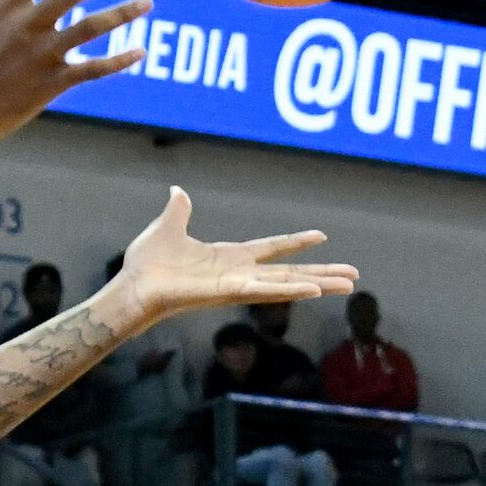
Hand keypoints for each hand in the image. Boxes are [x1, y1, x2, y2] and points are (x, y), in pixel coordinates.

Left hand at [99, 190, 358, 330]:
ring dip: (318, 284)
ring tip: (347, 285)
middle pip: (291, 274)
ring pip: (286, 285)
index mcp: (229, 258)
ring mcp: (236, 286)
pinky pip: (264, 291)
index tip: (322, 236)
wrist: (132, 288)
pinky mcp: (227, 293)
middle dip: (323, 274)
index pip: (272, 249)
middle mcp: (239, 274)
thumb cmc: (146, 265)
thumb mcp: (167, 227)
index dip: (296, 243)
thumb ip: (178, 211)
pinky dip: (290, 291)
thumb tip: (178, 191)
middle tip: (354, 276)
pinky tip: (314, 291)